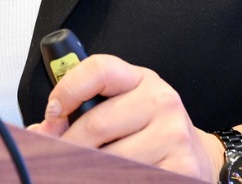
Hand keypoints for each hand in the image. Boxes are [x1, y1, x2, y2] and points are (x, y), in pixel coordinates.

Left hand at [27, 53, 224, 181]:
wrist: (198, 157)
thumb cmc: (151, 130)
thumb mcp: (125, 106)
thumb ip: (87, 109)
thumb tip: (43, 130)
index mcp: (142, 79)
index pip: (99, 70)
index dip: (67, 89)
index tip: (52, 113)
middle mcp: (161, 101)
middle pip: (96, 124)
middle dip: (68, 144)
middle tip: (55, 156)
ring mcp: (173, 135)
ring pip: (110, 159)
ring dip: (87, 169)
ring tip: (81, 170)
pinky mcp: (180, 168)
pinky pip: (129, 179)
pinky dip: (109, 180)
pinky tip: (107, 178)